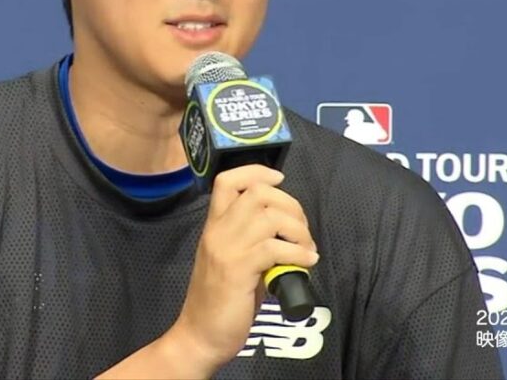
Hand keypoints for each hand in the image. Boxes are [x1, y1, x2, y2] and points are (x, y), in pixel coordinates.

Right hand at [168, 164, 319, 371]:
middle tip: (301, 229)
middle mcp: (218, 231)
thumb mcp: (233, 261)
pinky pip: (275, 248)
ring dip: (298, 230)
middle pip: (258, 193)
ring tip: (306, 249)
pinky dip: (299, 253)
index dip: (256, 171)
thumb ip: (253, 241)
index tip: (279, 178)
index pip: (227, 180)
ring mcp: (226, 249)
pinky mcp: (238, 271)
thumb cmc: (219, 301)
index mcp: (214, 225)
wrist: (199, 336)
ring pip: (270, 217)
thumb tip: (289, 232)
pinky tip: (307, 263)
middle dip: (290, 204)